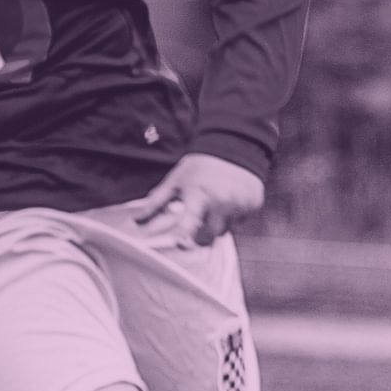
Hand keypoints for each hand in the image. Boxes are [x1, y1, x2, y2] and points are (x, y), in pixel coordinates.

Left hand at [133, 153, 263, 249]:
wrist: (234, 147)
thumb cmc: (199, 167)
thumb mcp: (175, 181)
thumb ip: (157, 202)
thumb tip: (136, 221)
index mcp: (199, 195)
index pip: (188, 224)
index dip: (182, 238)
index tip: (178, 243)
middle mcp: (221, 202)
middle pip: (209, 236)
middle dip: (199, 238)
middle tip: (194, 229)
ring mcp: (240, 204)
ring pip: (225, 230)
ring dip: (216, 224)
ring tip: (212, 205)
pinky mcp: (254, 205)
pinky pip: (240, 221)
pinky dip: (232, 216)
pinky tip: (228, 201)